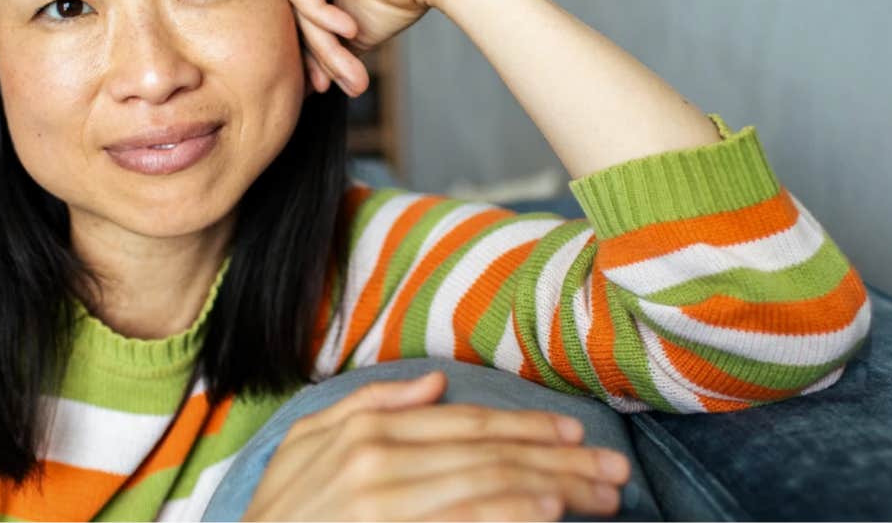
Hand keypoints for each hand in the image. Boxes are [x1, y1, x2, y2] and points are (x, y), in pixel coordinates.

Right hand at [243, 371, 630, 520]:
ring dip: (554, 488)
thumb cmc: (278, 511)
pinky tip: (548, 512)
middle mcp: (378, 463)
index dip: (526, 424)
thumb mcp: (304, 443)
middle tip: (613, 469)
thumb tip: (434, 382)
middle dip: (559, 459)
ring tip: (601, 495)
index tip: (574, 432)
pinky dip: (510, 515)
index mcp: (364, 432)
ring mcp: (387, 507)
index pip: (465, 424)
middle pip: (490, 455)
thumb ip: (368, 405)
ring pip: (489, 489)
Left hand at [279, 0, 448, 95]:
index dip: (313, 54)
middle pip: (295, 13)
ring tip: (351, 72)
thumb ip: (324, 45)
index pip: (298, 15)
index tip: (324, 87)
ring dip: (325, 46)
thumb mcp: (350, 29)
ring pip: (297, 8)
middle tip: (334, 87)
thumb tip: (305, 86)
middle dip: (318, 55)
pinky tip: (350, 27)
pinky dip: (324, 17)